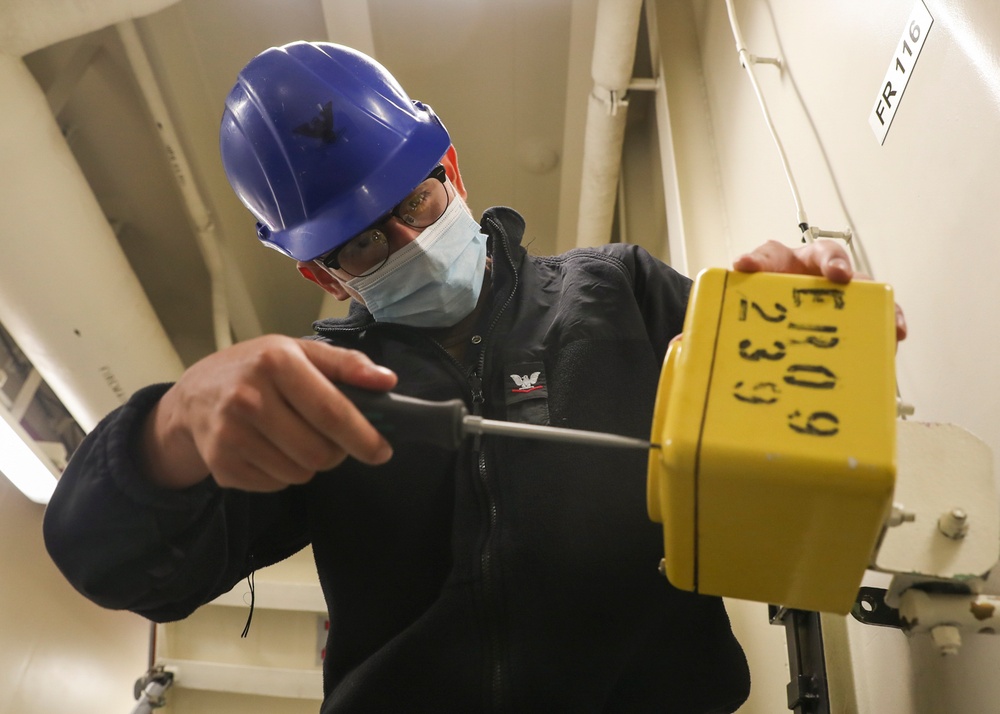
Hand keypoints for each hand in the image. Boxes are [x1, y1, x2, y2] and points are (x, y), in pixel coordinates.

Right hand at [141, 336, 396, 491]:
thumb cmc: (258, 369)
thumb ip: (347, 365)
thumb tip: (387, 382)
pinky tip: (271, 449)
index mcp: (275, 362)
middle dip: (337, 453)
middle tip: (333, 440)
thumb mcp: (300, 352)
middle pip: (318, 452)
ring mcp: (230, 434)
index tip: (383, 451)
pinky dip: (284, 473)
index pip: (331, 411)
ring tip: (295, 438)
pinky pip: (276, 485)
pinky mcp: (221, 465)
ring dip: (309, 463)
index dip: (363, 436)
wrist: (194, 395)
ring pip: (300, 473)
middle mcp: (248, 398)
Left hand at [733, 239, 906, 341]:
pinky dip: (880, 334)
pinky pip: (869, 323)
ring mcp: (840, 298)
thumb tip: (742, 264)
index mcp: (808, 260)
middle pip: (853, 277)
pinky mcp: (845, 318)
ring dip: (881, 313)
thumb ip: (753, 266)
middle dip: (859, 288)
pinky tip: (888, 349)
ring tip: (892, 330)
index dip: (833, 261)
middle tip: (857, 297)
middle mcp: (829, 277)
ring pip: (869, 300)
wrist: (759, 306)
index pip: (825, 252)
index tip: (837, 273)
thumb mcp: (757, 271)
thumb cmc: (764, 282)